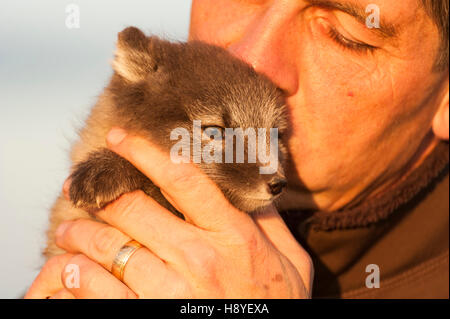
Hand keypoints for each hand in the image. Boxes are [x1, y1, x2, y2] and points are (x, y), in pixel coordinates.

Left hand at [26, 127, 312, 297]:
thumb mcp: (291, 260)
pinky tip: (74, 267)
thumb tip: (254, 186)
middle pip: (135, 209)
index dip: (145, 152)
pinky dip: (80, 275)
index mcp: (233, 234)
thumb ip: (271, 220)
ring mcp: (174, 290)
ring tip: (70, 230)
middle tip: (82, 188)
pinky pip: (103, 291)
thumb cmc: (277, 305)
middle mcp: (201, 257)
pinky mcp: (152, 314)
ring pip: (112, 248)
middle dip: (102, 194)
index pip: (183, 178)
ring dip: (82, 235)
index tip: (120, 138)